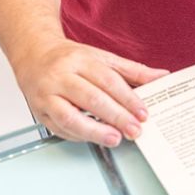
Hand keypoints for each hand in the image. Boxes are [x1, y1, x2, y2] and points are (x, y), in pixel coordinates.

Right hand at [10, 37, 168, 146]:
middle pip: (91, 99)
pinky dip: (79, 136)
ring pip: (70, 117)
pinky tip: (95, 138)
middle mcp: (60, 76)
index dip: (127, 98)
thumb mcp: (101, 57)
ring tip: (115, 138)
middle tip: (134, 130)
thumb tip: (161, 77)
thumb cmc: (69, 58)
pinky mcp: (39, 112)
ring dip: (94, 131)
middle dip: (116, 117)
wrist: (33, 55)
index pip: (107, 80)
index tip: (142, 113)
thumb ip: (132, 70)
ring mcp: (46, 95)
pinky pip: (60, 128)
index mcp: (78, 60)